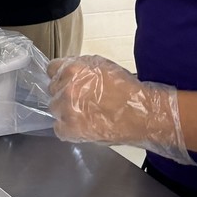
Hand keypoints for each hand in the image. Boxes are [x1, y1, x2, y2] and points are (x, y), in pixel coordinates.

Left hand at [48, 55, 191, 163]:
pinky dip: (68, 129)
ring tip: (85, 114)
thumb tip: (68, 71)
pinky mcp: (70, 129)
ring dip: (66, 111)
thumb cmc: (128, 90)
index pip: (51, 69)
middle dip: (64, 93)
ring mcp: (66, 110)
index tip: (68, 82)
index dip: (61, 76)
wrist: (144, 114)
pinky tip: (83, 126)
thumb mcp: (103, 66)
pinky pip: (58, 128)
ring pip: (54, 108)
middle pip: (53, 90)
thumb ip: (81, 67)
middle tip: (82, 100)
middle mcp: (66, 89)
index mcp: (72, 70)